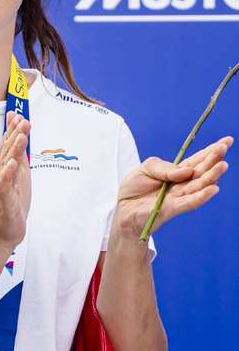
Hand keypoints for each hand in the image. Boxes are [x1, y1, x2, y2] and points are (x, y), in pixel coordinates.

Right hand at [0, 112, 31, 248]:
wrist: (3, 229)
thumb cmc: (11, 199)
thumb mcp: (18, 172)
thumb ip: (18, 151)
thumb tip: (19, 131)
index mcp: (2, 166)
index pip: (7, 144)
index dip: (12, 129)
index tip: (18, 114)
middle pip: (6, 151)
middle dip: (14, 135)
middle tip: (22, 120)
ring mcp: (0, 186)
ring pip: (5, 165)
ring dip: (12, 150)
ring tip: (20, 136)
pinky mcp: (4, 201)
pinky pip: (4, 186)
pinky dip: (7, 175)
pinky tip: (12, 165)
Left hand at [113, 136, 231, 242]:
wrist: (122, 209)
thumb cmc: (134, 189)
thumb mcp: (145, 168)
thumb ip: (165, 167)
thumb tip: (187, 171)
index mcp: (176, 172)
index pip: (197, 160)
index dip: (211, 151)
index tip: (227, 141)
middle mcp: (182, 184)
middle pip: (201, 172)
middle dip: (213, 160)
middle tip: (224, 148)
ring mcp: (179, 197)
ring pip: (199, 186)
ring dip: (212, 176)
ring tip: (222, 165)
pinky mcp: (172, 209)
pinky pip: (189, 202)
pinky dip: (201, 196)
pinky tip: (213, 189)